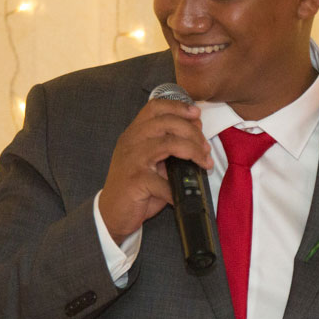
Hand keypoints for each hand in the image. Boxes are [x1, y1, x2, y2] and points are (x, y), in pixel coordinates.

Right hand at [95, 97, 212, 242]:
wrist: (113, 212)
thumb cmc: (136, 186)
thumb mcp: (153, 162)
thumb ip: (170, 147)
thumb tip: (197, 134)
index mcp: (135, 133)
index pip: (155, 107)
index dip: (178, 106)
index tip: (196, 114)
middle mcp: (131, 142)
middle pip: (166, 122)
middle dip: (192, 132)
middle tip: (205, 148)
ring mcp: (132, 160)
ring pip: (168, 144)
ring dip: (192, 151)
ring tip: (204, 163)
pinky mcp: (135, 181)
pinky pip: (162, 181)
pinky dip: (178, 189)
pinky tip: (184, 194)